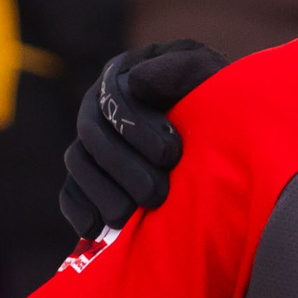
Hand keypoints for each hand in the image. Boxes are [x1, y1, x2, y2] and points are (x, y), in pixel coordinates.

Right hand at [60, 41, 229, 239]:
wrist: (227, 130)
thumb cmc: (217, 96)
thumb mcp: (206, 74)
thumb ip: (178, 69)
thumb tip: (136, 82)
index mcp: (124, 76)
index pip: (113, 98)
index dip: (136, 127)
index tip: (172, 154)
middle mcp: (101, 107)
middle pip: (93, 136)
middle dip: (123, 168)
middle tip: (157, 194)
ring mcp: (91, 142)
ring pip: (79, 165)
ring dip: (103, 193)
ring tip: (131, 216)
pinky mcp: (90, 176)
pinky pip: (71, 192)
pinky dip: (80, 210)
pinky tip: (96, 228)